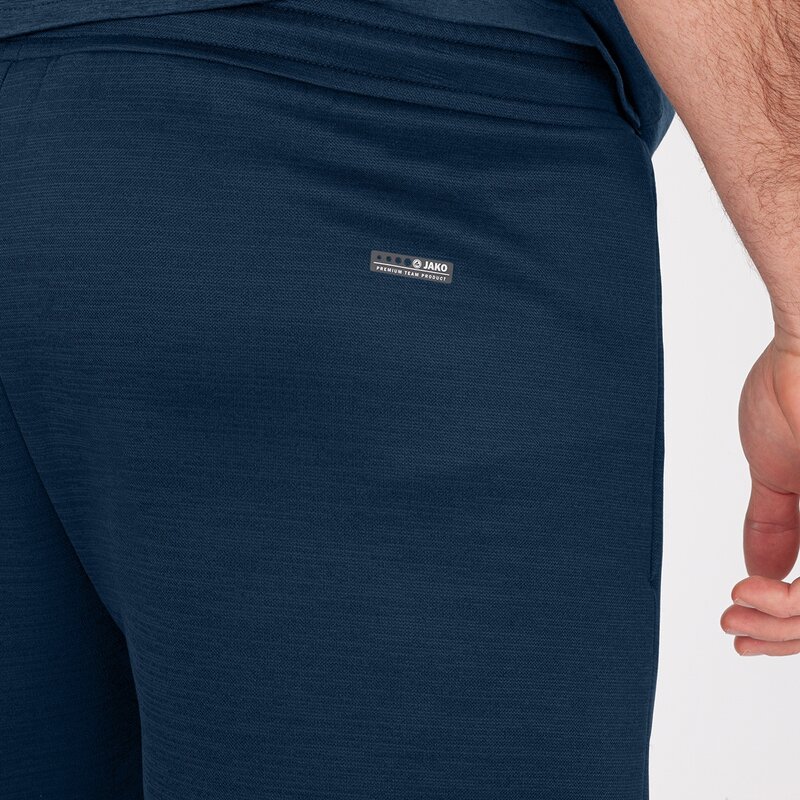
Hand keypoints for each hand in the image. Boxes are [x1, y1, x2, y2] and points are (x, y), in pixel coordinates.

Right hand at [721, 335, 799, 654]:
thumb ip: (771, 524)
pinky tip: (750, 592)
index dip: (779, 618)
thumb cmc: (793, 390)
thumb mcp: (773, 472)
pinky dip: (789, 603)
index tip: (736, 618)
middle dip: (779, 632)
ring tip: (736, 614)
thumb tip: (759, 569)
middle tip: (733, 629)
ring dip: (781, 624)